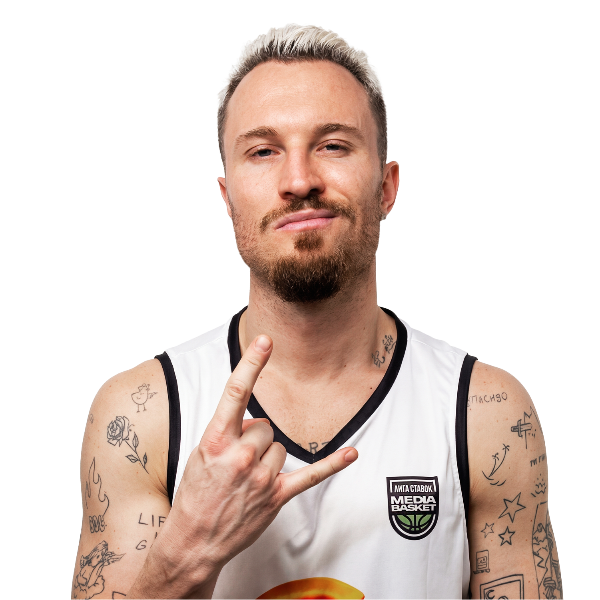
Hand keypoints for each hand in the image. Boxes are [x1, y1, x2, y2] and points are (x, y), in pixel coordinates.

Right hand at [157, 334, 357, 584]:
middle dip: (253, 439)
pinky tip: (352, 453)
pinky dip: (333, 464)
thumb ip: (229, 432)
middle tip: (237, 463)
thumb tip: (257, 422)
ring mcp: (262, 477)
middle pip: (265, 425)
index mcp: (216, 441)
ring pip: (279, 446)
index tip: (265, 341)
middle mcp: (241, 456)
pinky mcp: (278, 495)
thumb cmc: (196, 493)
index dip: (251, 364)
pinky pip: (311, 474)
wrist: (195, 540)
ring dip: (267, 458)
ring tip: (248, 479)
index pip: (236, 393)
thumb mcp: (201, 454)